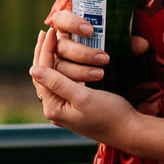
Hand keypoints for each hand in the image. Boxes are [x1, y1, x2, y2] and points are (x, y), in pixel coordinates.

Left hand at [31, 25, 141, 147]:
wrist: (130, 132)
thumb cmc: (111, 115)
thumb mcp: (84, 97)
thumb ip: (59, 84)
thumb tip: (33, 70)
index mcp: (53, 108)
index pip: (42, 73)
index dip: (45, 51)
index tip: (49, 32)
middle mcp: (53, 109)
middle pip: (43, 76)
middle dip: (44, 53)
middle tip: (46, 32)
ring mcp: (63, 109)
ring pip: (52, 78)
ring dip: (51, 59)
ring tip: (51, 42)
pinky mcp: (72, 106)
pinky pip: (61, 83)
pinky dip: (61, 68)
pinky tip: (63, 58)